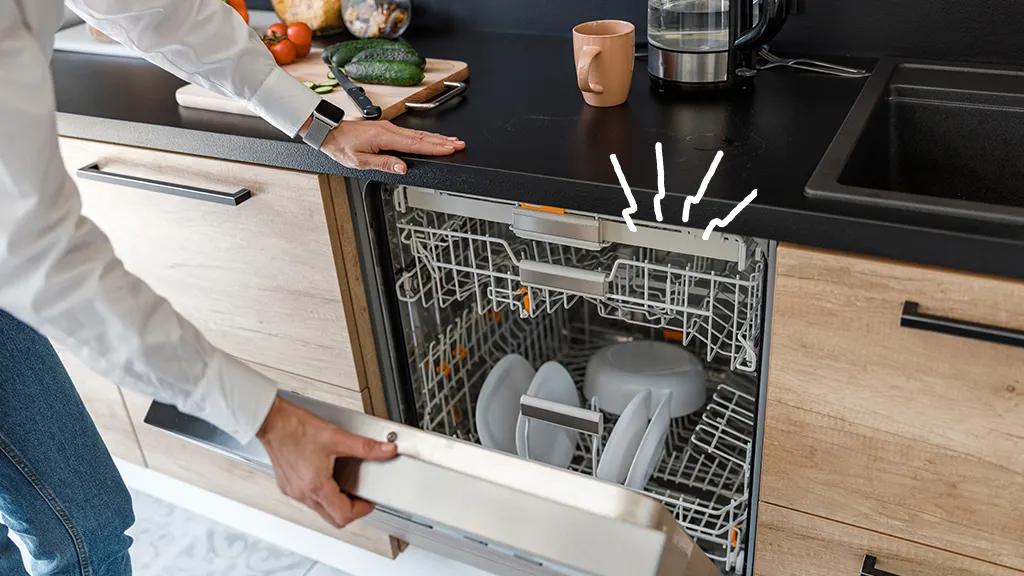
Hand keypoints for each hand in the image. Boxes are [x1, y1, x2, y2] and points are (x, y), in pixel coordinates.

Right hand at [256, 396, 396, 527]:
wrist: (272, 421)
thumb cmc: (296, 428)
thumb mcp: (337, 437)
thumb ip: (366, 447)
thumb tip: (387, 450)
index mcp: (316, 486)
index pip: (343, 515)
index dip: (361, 510)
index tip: (369, 501)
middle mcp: (302, 493)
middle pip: (332, 518)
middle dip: (350, 510)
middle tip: (360, 497)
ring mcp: (293, 490)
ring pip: (319, 510)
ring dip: (335, 501)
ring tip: (345, 484)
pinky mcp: (287, 485)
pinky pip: (308, 499)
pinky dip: (321, 493)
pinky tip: (326, 476)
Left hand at [316, 120, 464, 174]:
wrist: (329, 131)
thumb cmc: (342, 146)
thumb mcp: (359, 161)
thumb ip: (383, 164)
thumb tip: (402, 168)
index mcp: (384, 137)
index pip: (415, 144)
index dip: (435, 147)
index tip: (450, 148)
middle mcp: (389, 130)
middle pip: (421, 137)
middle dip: (442, 141)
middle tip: (460, 144)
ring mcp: (389, 128)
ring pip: (418, 133)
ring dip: (437, 137)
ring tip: (452, 141)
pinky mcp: (387, 129)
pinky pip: (411, 132)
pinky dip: (425, 135)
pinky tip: (431, 138)